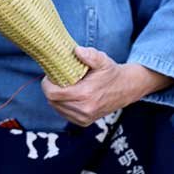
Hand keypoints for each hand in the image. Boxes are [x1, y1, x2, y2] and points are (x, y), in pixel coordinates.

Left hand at [41, 46, 171, 126]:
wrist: (126, 89)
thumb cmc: (111, 73)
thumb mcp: (102, 60)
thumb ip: (90, 55)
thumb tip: (77, 51)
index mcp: (85, 94)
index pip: (53, 94)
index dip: (47, 84)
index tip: (51, 75)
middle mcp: (84, 110)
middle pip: (52, 101)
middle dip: (51, 89)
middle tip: (57, 79)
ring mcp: (84, 118)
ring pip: (56, 108)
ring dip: (56, 97)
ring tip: (64, 86)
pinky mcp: (83, 122)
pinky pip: (64, 114)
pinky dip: (62, 104)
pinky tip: (69, 95)